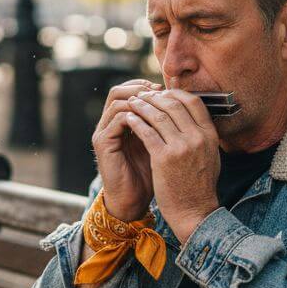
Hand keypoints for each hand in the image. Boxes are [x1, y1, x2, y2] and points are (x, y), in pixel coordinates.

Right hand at [91, 79, 162, 220]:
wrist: (134, 200)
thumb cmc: (150, 174)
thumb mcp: (159, 144)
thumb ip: (163, 125)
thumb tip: (184, 104)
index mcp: (122, 122)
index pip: (129, 91)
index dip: (146, 86)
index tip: (166, 89)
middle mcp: (109, 124)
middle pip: (119, 91)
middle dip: (141, 89)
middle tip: (160, 91)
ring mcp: (104, 132)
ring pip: (117, 101)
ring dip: (139, 100)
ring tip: (157, 104)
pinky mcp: (102, 143)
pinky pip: (117, 120)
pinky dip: (135, 116)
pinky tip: (151, 120)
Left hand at [119, 89, 220, 243]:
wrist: (194, 211)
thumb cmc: (200, 186)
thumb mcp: (210, 156)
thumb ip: (202, 136)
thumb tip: (192, 118)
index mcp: (209, 135)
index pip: (193, 102)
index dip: (175, 93)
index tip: (162, 94)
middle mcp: (197, 137)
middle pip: (174, 104)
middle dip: (155, 97)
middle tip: (143, 95)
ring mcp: (181, 147)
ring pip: (158, 115)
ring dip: (143, 106)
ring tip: (133, 103)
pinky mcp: (163, 158)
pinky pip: (147, 132)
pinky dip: (136, 122)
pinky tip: (129, 119)